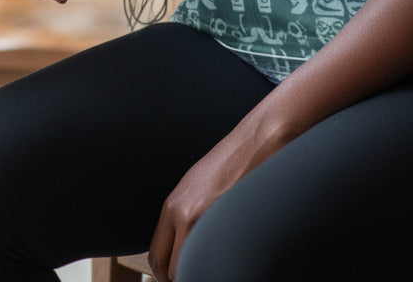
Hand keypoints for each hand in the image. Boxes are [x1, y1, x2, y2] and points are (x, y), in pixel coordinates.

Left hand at [147, 129, 270, 281]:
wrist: (256, 142)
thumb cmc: (230, 160)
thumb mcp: (195, 184)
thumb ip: (182, 214)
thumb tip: (178, 244)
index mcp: (173, 206)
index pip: (156, 255)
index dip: (163, 272)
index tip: (172, 274)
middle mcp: (185, 216)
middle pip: (170, 269)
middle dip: (180, 275)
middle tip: (192, 271)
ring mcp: (207, 223)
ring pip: (193, 268)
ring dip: (200, 268)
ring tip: (211, 259)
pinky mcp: (230, 225)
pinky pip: (218, 257)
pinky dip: (219, 259)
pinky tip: (227, 248)